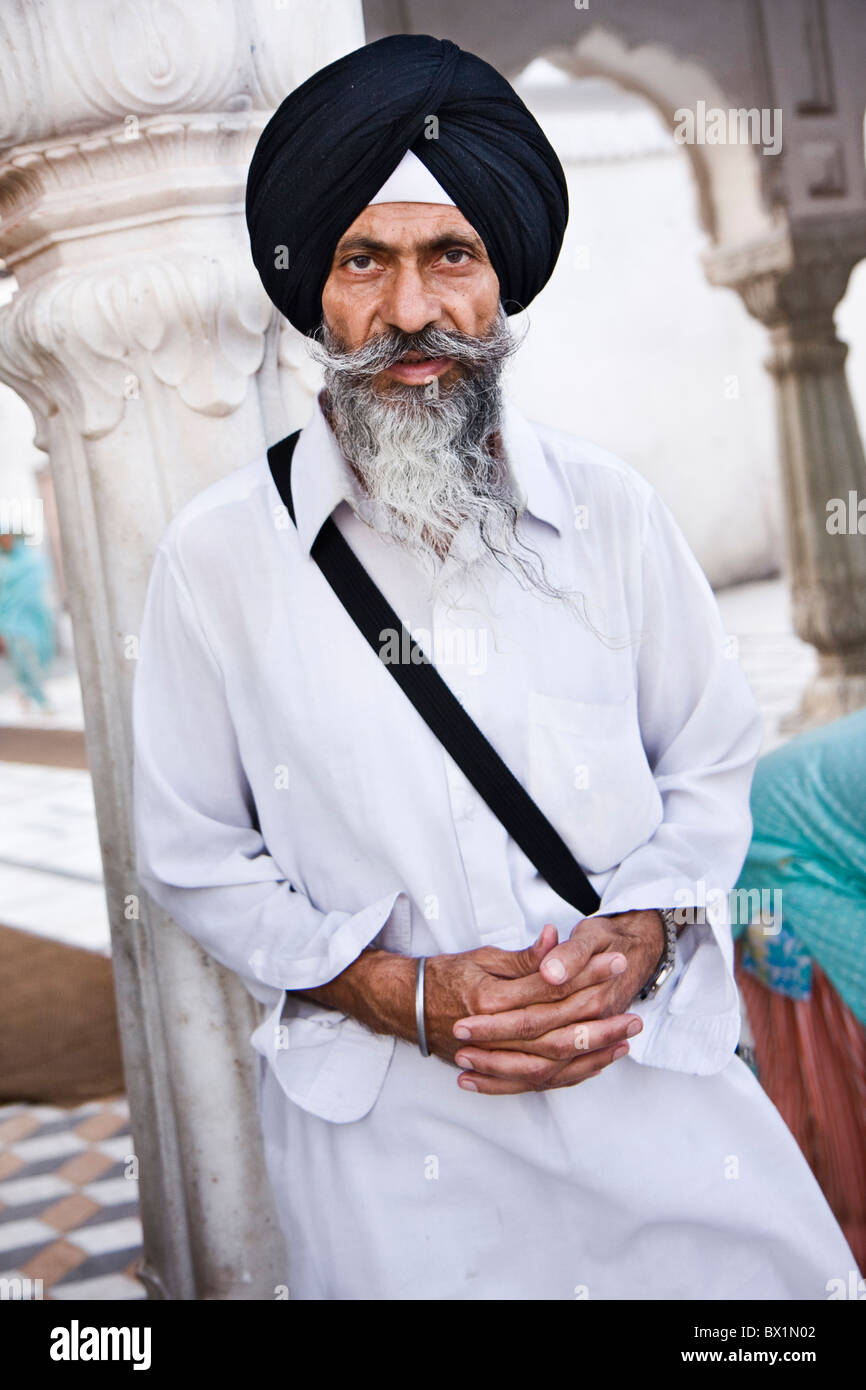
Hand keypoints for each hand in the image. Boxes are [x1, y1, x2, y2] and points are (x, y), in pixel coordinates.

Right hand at [449, 911, 663, 1094]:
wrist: (404, 1006)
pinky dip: (571, 1074)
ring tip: (625, 1040)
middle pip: (556, 1031)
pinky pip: (539, 1080)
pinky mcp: (496, 1070)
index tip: (615, 962)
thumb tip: (555, 939)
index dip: (586, 974)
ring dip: (592, 1053)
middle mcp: (493, 1033)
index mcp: (490, 999)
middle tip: (634, 1012)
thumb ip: (523, 958)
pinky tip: (597, 1064)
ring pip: (552, 1062)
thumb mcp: (482, 957)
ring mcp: (494, 1056)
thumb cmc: (444, 976)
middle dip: (599, 1022)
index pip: (549, 987)